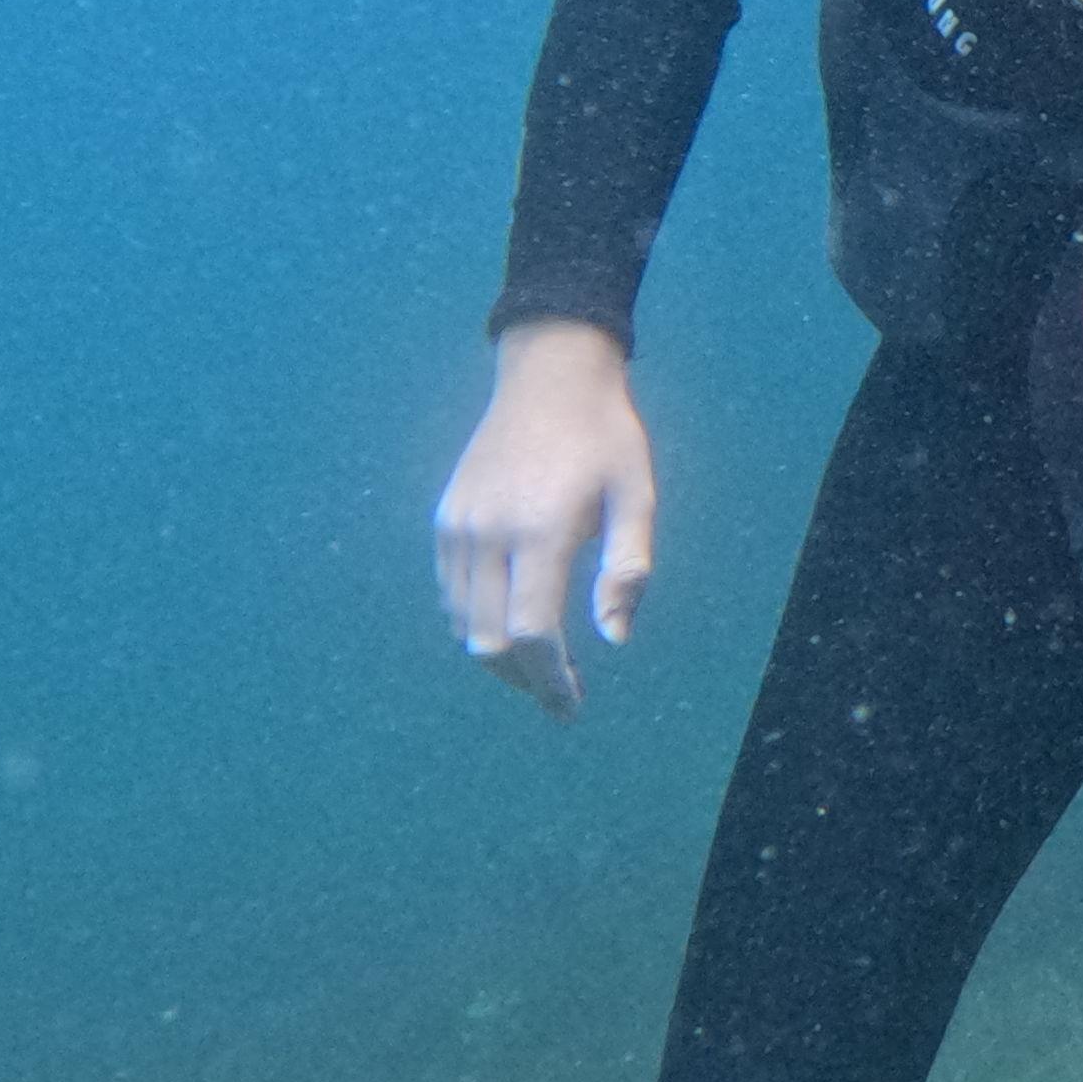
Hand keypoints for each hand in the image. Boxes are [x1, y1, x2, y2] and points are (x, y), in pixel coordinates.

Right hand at [435, 319, 657, 704]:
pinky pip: (451, 593)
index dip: (550, 680)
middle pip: (488, 641)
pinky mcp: (445, 520)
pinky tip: (512, 623)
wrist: (549, 376)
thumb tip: (615, 640)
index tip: (571, 705)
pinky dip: (476, 622)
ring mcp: (459, 527)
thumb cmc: (606, 437)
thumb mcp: (638, 497)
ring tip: (541, 664)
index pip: (532, 633)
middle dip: (524, 679)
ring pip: (462, 624)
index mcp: (541, 529)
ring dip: (498, 656)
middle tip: (561, 692)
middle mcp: (488, 533)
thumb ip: (628, 571)